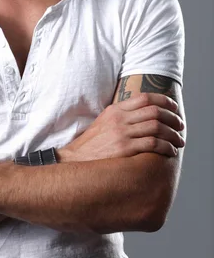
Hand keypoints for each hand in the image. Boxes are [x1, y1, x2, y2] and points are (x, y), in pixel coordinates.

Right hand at [58, 93, 184, 161]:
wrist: (76, 159)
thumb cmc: (93, 143)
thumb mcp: (104, 122)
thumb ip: (122, 116)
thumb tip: (145, 114)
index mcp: (115, 109)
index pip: (145, 98)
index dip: (164, 101)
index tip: (174, 108)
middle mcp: (119, 118)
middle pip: (154, 111)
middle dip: (172, 118)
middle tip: (180, 126)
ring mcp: (122, 133)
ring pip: (156, 127)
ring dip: (172, 134)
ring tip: (179, 141)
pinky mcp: (124, 149)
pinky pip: (152, 144)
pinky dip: (166, 146)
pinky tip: (170, 151)